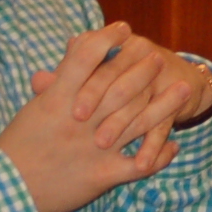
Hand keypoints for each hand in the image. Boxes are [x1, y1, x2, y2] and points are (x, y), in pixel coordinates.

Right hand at [0, 24, 195, 211]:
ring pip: (138, 122)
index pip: (87, 58)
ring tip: (182, 89)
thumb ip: (58, 79)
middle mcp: (80, 120)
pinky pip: (139, 165)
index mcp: (58, 99)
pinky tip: (174, 146)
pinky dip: (158, 155)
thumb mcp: (34, 108)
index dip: (107, 39)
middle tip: (159, 57)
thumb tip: (75, 46)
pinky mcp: (102, 175)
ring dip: (164, 105)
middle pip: (121, 87)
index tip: (123, 29)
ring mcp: (94, 148)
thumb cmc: (17, 146)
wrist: (5, 190)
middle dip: (143, 70)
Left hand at [36, 23, 211, 150]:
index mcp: (117, 46)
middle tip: (85, 129)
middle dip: (102, 107)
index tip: (72, 112)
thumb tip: (37, 80)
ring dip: (121, 126)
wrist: (171, 74)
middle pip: (120, 83)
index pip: (99, 64)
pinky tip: (140, 164)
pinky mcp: (175, 99)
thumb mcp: (93, 72)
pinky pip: (163, 124)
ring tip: (103, 146)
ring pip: (140, 103)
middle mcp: (140, 56)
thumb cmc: (117, 75)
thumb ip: (66, 75)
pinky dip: (153, 146)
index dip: (86, 88)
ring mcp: (159, 78)